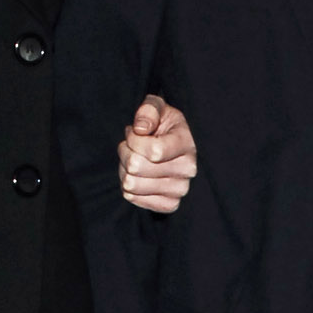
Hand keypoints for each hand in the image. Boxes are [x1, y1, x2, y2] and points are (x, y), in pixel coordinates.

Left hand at [117, 96, 197, 211]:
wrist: (168, 147)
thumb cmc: (161, 125)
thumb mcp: (156, 108)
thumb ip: (149, 110)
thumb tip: (141, 129)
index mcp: (187, 144)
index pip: (154, 151)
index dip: (134, 140)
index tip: (135, 132)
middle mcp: (188, 169)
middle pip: (136, 167)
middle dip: (125, 152)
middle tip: (130, 146)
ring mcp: (180, 189)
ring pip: (131, 184)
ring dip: (124, 169)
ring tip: (133, 159)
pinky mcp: (170, 204)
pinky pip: (133, 199)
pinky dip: (128, 187)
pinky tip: (137, 175)